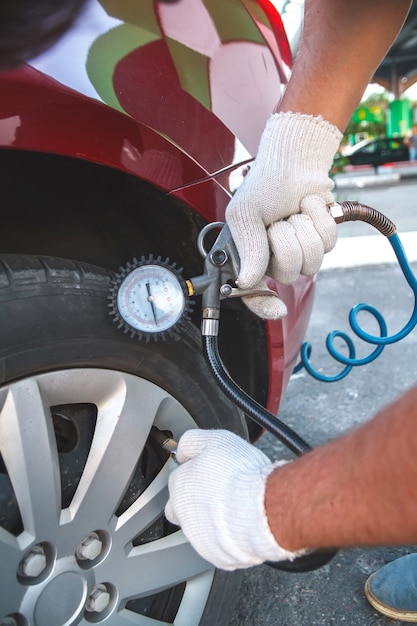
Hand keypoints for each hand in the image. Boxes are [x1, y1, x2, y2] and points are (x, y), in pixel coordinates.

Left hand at [165, 429, 303, 569]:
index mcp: (179, 485)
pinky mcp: (216, 555)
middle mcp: (182, 513)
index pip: (179, 479)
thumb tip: (183, 447)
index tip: (212, 472)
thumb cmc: (241, 475)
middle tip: (222, 492)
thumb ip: (193, 441)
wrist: (263, 509)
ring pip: (200, 527)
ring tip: (236, 507)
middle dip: (198, 500)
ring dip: (213, 519)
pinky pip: (218, 545)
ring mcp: (198, 537)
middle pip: (183, 507)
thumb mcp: (215, 440)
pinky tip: (241, 524)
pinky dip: (227, 537)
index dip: (197, 474)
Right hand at [226, 112, 341, 318]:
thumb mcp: (245, 214)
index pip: (254, 293)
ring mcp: (300, 250)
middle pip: (289, 274)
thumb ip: (247, 248)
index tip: (277, 308)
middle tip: (278, 223)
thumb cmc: (265, 186)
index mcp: (250, 257)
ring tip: (293, 213)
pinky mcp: (322, 240)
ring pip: (312, 261)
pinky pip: (328, 242)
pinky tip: (308, 206)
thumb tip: (247, 280)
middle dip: (286, 243)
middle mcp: (274, 258)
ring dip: (304, 229)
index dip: (264, 305)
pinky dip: (319, 219)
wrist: (294, 161)